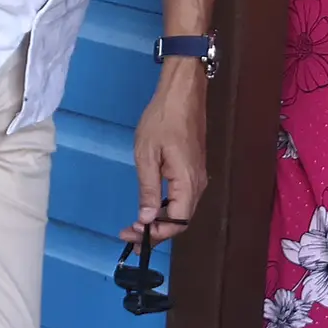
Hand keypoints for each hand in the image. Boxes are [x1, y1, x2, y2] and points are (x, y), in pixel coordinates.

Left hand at [121, 62, 207, 244]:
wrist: (182, 92)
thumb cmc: (162, 120)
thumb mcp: (147, 155)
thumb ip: (148, 189)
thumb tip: (148, 219)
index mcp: (188, 181)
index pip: (178, 221)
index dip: (156, 233)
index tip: (133, 234)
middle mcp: (198, 183)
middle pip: (181, 220)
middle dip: (156, 231)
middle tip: (130, 235)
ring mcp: (198, 176)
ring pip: (183, 210)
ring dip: (161, 221)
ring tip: (137, 226)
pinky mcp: (193, 169)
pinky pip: (183, 197)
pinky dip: (167, 208)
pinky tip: (152, 207)